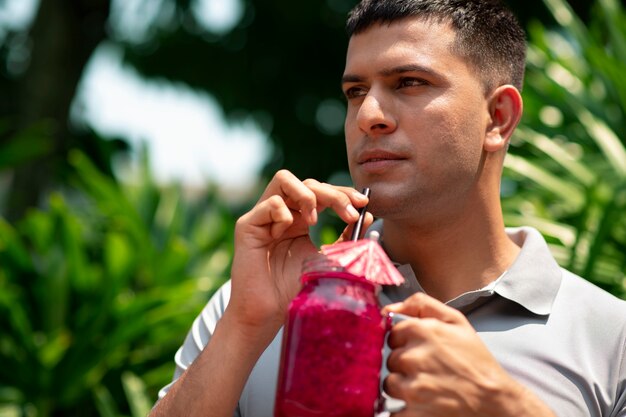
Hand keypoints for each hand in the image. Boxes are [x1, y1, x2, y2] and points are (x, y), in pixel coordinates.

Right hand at [227, 170, 370, 334]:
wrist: (268, 314)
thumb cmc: (294, 290)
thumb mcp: (329, 261)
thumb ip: (346, 239)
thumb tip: (369, 215)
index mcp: (301, 219)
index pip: (323, 193)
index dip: (344, 193)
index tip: (364, 204)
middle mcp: (283, 214)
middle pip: (308, 183)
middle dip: (333, 194)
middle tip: (349, 213)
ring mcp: (264, 217)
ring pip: (284, 180)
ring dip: (307, 194)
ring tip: (315, 220)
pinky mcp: (248, 225)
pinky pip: (269, 203)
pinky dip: (283, 212)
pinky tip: (285, 232)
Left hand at [382, 293, 554, 416]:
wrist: (496, 401)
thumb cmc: (476, 361)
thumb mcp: (456, 321)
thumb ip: (421, 305)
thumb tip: (388, 308)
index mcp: (421, 331)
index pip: (393, 334)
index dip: (406, 343)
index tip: (421, 350)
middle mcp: (414, 358)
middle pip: (391, 359)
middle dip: (406, 365)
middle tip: (429, 370)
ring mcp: (413, 388)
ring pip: (389, 384)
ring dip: (403, 387)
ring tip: (428, 387)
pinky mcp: (413, 413)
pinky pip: (393, 410)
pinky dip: (404, 409)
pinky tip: (423, 405)